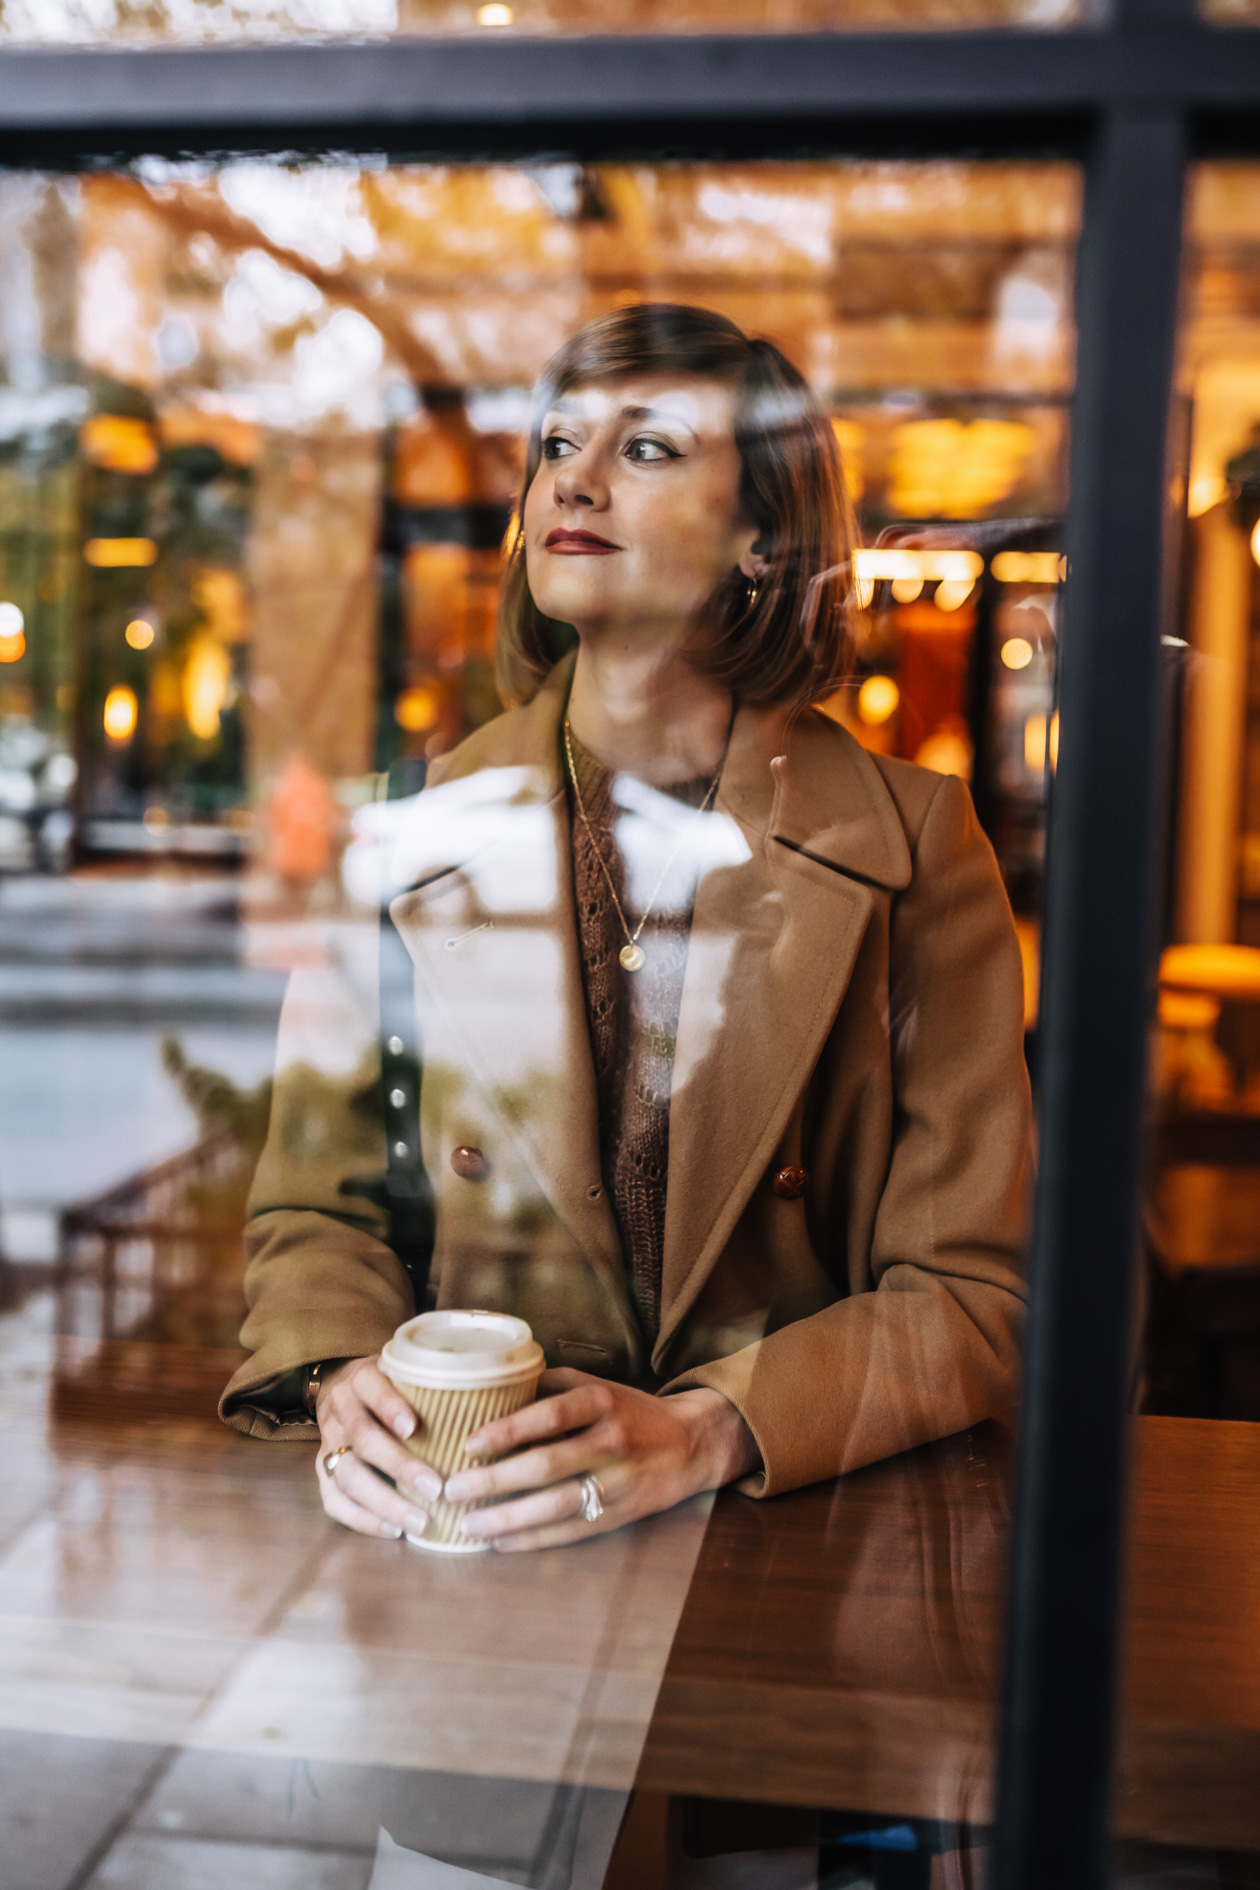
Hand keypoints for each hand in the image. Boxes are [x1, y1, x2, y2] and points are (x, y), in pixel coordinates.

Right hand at [314, 1356, 441, 1539]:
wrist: (338, 1387)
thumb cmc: (389, 1385)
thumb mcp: (404, 1372)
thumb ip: (433, 1384)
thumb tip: (496, 1400)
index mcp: (362, 1379)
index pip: (373, 1389)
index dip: (391, 1407)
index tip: (414, 1428)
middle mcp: (341, 1409)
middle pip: (363, 1439)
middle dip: (400, 1466)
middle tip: (436, 1489)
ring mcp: (328, 1442)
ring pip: (347, 1475)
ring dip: (384, 1502)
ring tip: (419, 1522)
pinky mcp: (321, 1470)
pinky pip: (334, 1500)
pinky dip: (362, 1519)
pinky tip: (393, 1530)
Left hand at [441, 1368, 760, 1552]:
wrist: (692, 1444)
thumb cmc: (632, 1411)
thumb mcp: (599, 1385)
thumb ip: (552, 1386)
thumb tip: (495, 1388)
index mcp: (603, 1402)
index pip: (551, 1415)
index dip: (509, 1429)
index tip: (469, 1443)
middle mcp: (611, 1442)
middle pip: (548, 1466)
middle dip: (495, 1481)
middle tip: (453, 1489)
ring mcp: (618, 1483)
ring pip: (557, 1505)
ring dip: (508, 1518)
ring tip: (469, 1525)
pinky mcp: (621, 1515)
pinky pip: (572, 1531)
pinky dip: (534, 1540)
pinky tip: (501, 1542)